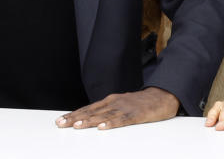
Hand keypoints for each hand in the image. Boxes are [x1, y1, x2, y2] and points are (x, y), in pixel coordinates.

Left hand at [55, 87, 178, 129]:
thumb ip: (108, 111)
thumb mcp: (122, 105)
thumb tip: (91, 120)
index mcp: (110, 101)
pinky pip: (122, 120)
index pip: (88, 108)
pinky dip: (111, 124)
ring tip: (77, 125)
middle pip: (92, 111)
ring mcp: (125, 108)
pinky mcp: (136, 114)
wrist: (163, 96)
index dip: (74, 114)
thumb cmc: (141, 103)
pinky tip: (102, 128)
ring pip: (104, 116)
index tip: (60, 120)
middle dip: (75, 118)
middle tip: (61, 123)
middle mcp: (115, 103)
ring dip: (89, 121)